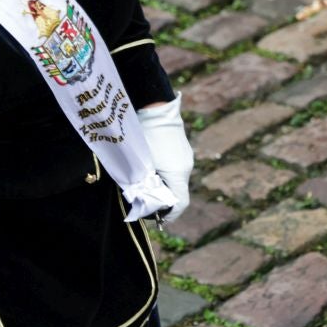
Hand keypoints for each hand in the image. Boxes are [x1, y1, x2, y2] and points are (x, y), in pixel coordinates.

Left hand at [137, 93, 193, 221]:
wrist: (155, 106)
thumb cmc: (145, 136)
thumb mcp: (140, 164)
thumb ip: (141, 185)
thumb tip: (141, 201)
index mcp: (178, 173)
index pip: (179, 204)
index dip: (168, 216)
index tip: (155, 219)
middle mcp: (186, 167)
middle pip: (177, 192)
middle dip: (162, 201)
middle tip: (144, 202)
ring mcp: (186, 156)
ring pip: (176, 180)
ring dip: (163, 186)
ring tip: (145, 185)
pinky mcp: (182, 148)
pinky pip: (175, 168)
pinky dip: (165, 174)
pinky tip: (151, 169)